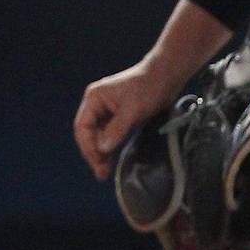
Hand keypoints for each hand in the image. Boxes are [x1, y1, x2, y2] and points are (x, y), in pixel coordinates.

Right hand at [74, 61, 185, 180]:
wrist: (166, 77)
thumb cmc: (148, 88)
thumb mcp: (132, 110)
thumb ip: (116, 130)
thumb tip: (102, 150)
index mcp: (94, 98)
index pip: (83, 126)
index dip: (88, 146)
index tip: (97, 162)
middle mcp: (97, 105)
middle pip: (88, 133)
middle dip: (93, 153)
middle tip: (100, 173)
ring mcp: (107, 111)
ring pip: (98, 136)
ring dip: (101, 153)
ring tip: (104, 172)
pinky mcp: (119, 117)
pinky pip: (109, 135)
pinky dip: (109, 148)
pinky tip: (110, 160)